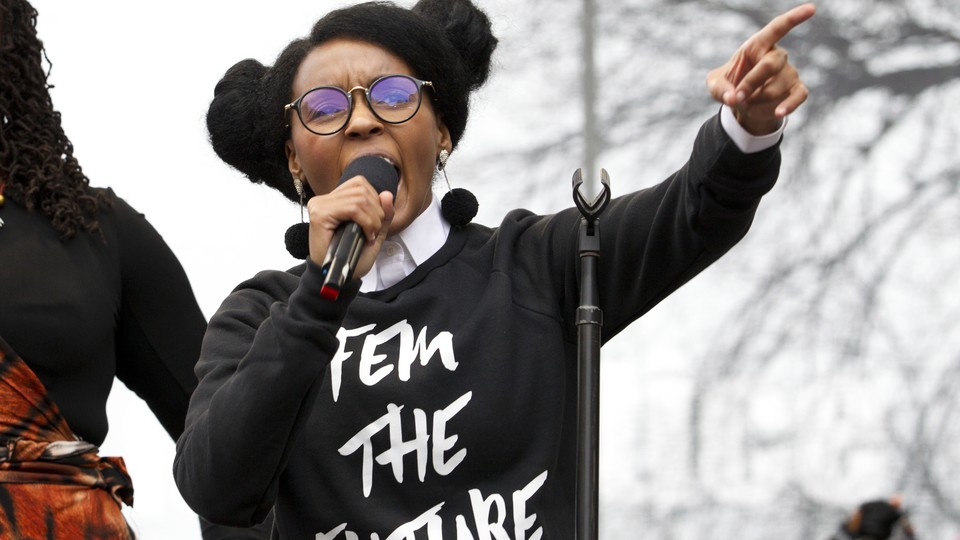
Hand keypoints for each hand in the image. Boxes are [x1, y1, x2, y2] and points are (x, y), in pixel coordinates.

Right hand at [305, 177, 393, 279]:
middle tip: (374, 232)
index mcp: (335, 200)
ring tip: (370, 235)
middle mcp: (324, 199)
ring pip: (359, 198)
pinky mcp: (319, 215)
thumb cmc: (352, 258)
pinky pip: (352, 209)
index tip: (375, 222)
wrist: (339, 278)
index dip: (375, 200)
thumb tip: (387, 194)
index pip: (360, 183)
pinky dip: (366, 222)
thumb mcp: (374, 233)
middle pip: (362, 190)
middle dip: (377, 212)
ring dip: (373, 219)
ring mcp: (320, 205)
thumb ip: (383, 214)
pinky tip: (365, 235)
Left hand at [706, 3, 815, 134]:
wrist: (742, 103)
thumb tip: (733, 98)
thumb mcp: (715, 85)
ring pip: (776, 87)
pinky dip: (788, 105)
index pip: (778, 27)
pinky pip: (798, 96)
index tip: (811, 8)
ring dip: (757, 100)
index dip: (794, 18)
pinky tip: (778, 112)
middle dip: (752, 82)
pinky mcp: (796, 89)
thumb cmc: (729, 85)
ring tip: (747, 103)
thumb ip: (720, 90)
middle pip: (771, 63)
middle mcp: (777, 55)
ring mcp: (789, 72)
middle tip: (738, 97)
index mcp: (758, 45)